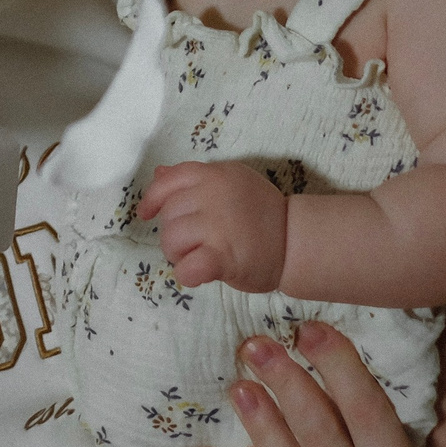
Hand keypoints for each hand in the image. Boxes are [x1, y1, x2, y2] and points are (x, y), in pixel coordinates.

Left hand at [140, 161, 287, 290]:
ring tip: (200, 256)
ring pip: (171, 240)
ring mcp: (218, 225)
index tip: (147, 214)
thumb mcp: (231, 183)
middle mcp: (213, 195)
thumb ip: (196, 180)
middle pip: (168, 215)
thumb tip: (158, 173)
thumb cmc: (262, 214)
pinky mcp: (224, 256)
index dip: (152, 199)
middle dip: (174, 233)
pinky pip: (188, 267)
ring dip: (179, 254)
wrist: (298, 242)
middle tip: (196, 243)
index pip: (168, 181)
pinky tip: (197, 273)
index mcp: (214, 175)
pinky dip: (187, 273)